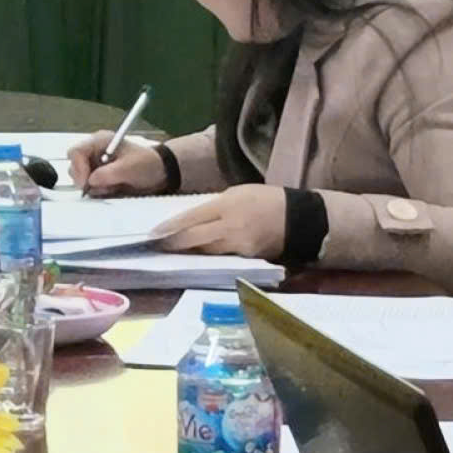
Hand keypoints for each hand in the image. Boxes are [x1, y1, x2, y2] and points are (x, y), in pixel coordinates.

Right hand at [69, 130, 170, 195]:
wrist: (161, 173)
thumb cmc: (148, 164)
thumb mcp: (130, 167)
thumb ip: (109, 173)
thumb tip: (90, 181)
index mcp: (100, 141)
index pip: (76, 152)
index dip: (78, 168)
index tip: (86, 183)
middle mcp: (94, 151)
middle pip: (74, 166)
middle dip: (86, 179)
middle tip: (102, 187)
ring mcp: (95, 164)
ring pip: (80, 178)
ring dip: (94, 186)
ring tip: (112, 187)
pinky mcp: (98, 176)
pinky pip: (89, 186)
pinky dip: (98, 191)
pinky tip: (112, 189)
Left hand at [147, 185, 287, 258]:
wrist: (298, 218)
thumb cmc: (264, 200)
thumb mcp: (236, 193)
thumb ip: (213, 207)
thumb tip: (191, 220)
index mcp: (227, 206)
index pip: (192, 218)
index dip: (171, 228)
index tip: (153, 234)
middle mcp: (231, 227)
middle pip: (195, 239)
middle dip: (174, 244)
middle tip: (157, 246)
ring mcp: (240, 246)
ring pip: (206, 251)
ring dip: (189, 252)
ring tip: (172, 250)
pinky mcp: (247, 258)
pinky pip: (222, 257)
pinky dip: (208, 256)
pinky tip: (197, 255)